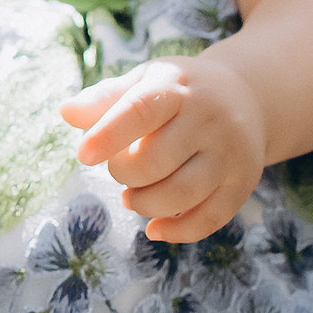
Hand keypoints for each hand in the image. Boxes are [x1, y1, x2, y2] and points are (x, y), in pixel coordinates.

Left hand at [61, 56, 265, 241]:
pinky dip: (176, 232)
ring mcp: (229, 153)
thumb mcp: (143, 81)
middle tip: (119, 169)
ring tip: (132, 197)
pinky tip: (154, 227)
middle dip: (123, 174)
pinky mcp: (241, 183)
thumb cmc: (178, 92)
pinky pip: (209, 219)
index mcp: (176, 88)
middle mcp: (209, 120)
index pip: (140, 111)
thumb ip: (105, 98)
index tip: (83, 155)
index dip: (108, 135)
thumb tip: (66, 112)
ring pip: (182, 194)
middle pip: (156, 161)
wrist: (246, 97)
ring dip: (145, 204)